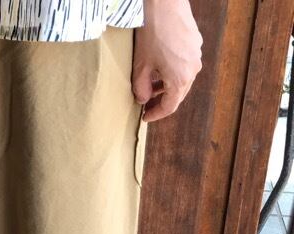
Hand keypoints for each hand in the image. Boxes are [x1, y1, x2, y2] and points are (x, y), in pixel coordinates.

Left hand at [132, 0, 202, 122]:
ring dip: (166, 87)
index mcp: (181, 79)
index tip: (145, 117)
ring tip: (150, 88)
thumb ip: (140, 88)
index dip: (156, 114)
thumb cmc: (152, 33)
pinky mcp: (196, 43)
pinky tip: (159, 70)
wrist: (165, 3)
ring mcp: (197, 55)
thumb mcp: (140, 66)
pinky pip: (185, 66)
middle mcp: (193, 69)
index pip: (170, 106)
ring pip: (182, 80)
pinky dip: (172, 73)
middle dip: (161, 102)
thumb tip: (143, 100)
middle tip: (146, 106)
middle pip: (178, 95)